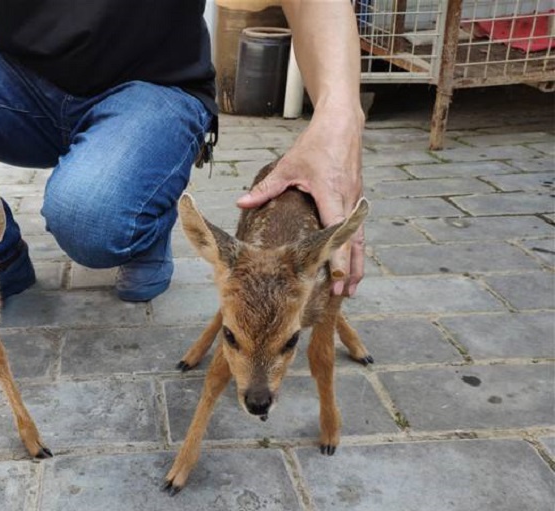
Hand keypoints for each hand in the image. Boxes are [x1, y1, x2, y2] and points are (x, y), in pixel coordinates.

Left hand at [236, 105, 364, 295]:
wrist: (342, 124)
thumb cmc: (315, 145)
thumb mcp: (287, 167)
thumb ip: (265, 189)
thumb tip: (240, 202)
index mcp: (330, 193)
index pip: (336, 231)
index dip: (339, 256)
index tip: (337, 278)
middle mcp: (347, 199)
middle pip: (354, 242)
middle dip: (351, 270)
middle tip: (344, 295)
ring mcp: (354, 200)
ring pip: (360, 239)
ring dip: (357, 265)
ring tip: (351, 289)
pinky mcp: (356, 198)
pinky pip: (358, 230)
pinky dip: (356, 250)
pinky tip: (352, 266)